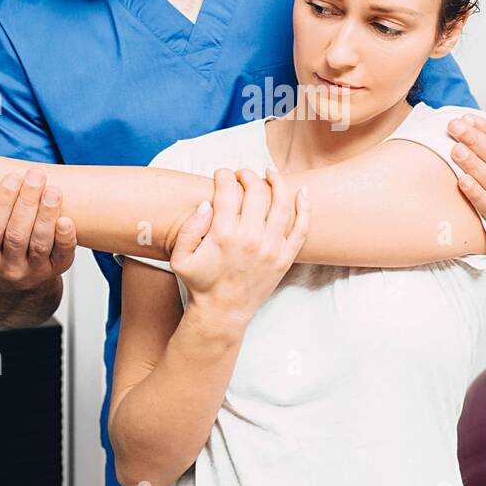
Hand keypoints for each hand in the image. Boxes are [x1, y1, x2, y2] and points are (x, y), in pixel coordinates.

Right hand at [0, 168, 76, 287]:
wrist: (15, 282)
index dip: (2, 203)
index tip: (13, 177)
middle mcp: (9, 267)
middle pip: (17, 235)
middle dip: (27, 202)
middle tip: (35, 176)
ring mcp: (34, 271)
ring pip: (40, 243)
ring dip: (47, 215)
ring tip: (53, 191)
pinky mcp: (56, 270)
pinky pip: (62, 255)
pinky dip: (65, 237)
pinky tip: (67, 219)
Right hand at [171, 167, 309, 335]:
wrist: (223, 312)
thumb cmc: (200, 283)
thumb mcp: (180, 258)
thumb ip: (188, 228)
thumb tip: (207, 203)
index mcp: (223, 235)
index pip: (227, 191)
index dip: (223, 176)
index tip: (221, 174)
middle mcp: (250, 239)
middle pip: (256, 191)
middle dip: (247, 175)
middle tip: (241, 175)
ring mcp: (271, 249)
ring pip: (281, 203)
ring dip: (276, 182)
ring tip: (269, 173)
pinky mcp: (285, 258)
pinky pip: (301, 228)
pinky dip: (305, 207)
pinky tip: (301, 191)